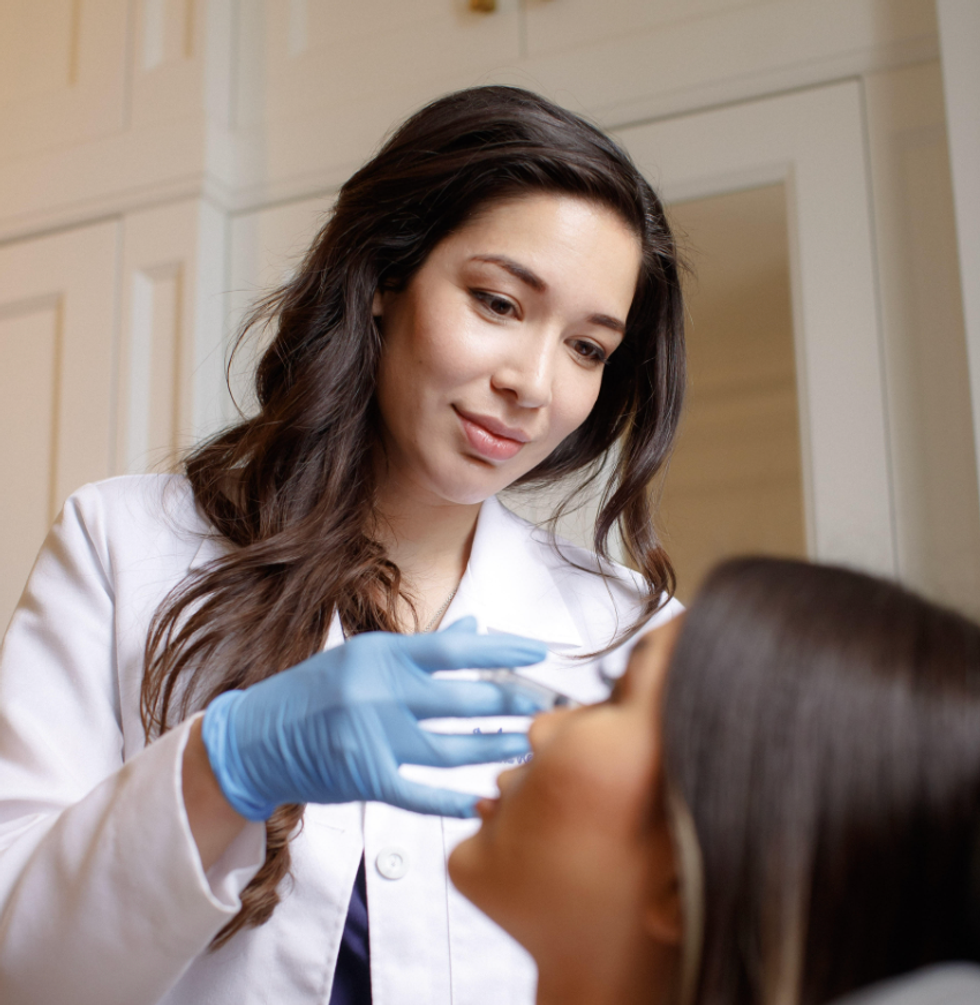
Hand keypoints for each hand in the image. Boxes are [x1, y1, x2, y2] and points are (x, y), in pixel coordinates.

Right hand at [201, 617, 547, 819]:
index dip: (503, 649)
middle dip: (512, 703)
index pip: (456, 648)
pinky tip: (484, 800)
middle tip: (546, 708)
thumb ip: (423, 648)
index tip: (540, 652)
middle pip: (463, 699)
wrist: (254, 737)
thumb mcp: (366, 656)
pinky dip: (454, 800)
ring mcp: (371, 737)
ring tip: (528, 747)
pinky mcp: (363, 779)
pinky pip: (420, 793)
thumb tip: (476, 627)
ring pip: (451, 747)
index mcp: (382, 654)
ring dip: (494, 748)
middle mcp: (379, 692)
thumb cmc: (315, 691)